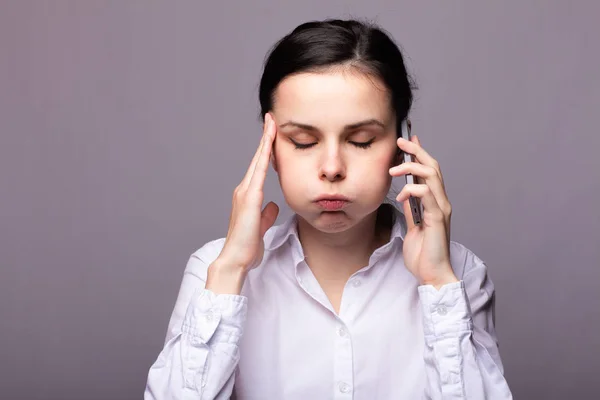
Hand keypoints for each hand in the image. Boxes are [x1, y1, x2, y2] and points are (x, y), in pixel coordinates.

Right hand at [207, 113, 278, 293]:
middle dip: (265, 138)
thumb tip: (272, 206)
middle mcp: (244, 190)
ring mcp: (245, 193)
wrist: (236, 259)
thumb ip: (265, 214)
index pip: (259, 168)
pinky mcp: (249, 198)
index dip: (266, 150)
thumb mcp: (260, 227)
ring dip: (265, 142)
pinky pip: (258, 172)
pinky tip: (269, 144)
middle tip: (271, 119)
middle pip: (257, 159)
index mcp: (248, 196)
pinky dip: (263, 157)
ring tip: (272, 124)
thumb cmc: (247, 246)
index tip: (272, 134)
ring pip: (257, 161)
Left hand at [388, 132, 457, 289]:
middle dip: (417, 151)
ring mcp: (441, 209)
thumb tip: (406, 195)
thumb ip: (413, 210)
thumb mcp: (413, 227)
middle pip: (433, 167)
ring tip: (393, 170)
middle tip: (401, 142)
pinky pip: (426, 194)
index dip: (420, 154)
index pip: (430, 172)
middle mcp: (441, 203)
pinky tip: (401, 195)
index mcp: (436, 203)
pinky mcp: (438, 218)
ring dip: (412, 167)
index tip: (408, 141)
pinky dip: (412, 189)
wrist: (432, 274)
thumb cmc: (423, 254)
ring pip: (432, 176)